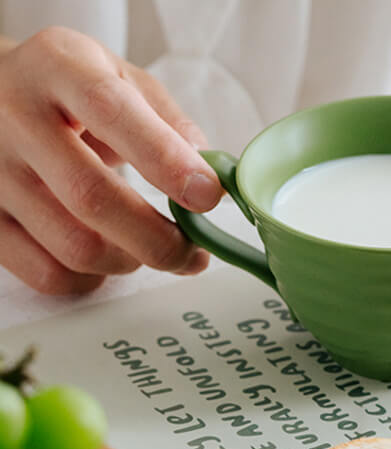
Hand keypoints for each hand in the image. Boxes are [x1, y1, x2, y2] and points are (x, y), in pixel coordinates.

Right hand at [0, 27, 222, 293]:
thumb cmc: (72, 94)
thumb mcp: (122, 80)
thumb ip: (172, 124)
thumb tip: (210, 180)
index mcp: (57, 67)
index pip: (110, 111)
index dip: (166, 160)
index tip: (208, 196)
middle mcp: (14, 117)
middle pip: (92, 196)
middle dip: (160, 238)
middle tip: (194, 251)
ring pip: (75, 247)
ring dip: (132, 261)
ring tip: (152, 248)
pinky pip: (48, 275)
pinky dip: (93, 280)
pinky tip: (109, 257)